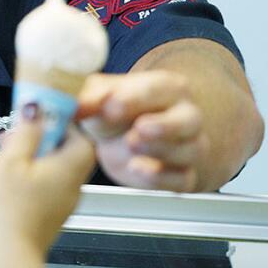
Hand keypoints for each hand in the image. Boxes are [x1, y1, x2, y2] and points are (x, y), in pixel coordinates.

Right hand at [0, 113, 95, 257]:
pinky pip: (45, 189)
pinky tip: (7, 184)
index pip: (80, 136)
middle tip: (17, 137)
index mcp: (71, 168)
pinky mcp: (48, 218)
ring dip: (34, 161)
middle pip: (66, 153)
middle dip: (42, 141)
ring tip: (7, 160)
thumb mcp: (12, 161)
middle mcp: (73, 187)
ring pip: (54, 171)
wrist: (5, 256)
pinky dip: (30, 181)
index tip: (39, 116)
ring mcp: (62, 205)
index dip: (62, 123)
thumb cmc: (8, 210)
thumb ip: (26, 133)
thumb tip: (36, 112)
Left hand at [75, 70, 209, 191]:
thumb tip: (78, 105)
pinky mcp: (182, 175)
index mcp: (167, 88)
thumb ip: (90, 98)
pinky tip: (137, 168)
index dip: (134, 99)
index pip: (158, 90)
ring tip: (130, 145)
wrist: (119, 140)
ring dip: (160, 150)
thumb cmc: (114, 111)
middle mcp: (185, 116)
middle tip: (138, 130)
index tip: (111, 106)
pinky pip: (181, 179)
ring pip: (189, 151)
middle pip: (188, 120)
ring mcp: (189, 147)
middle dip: (164, 126)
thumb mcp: (98, 96)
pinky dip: (161, 178)